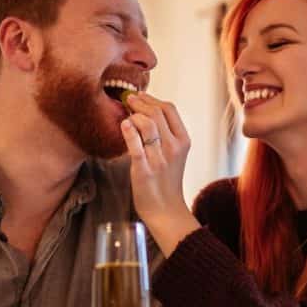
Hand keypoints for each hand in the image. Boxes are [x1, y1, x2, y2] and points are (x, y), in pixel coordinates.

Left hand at [120, 92, 199, 255]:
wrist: (165, 209)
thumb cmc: (166, 180)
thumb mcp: (174, 153)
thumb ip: (165, 133)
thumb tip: (145, 109)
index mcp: (183, 140)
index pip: (169, 108)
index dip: (152, 99)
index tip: (139, 97)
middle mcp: (173, 147)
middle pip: (157, 112)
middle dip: (140, 102)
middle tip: (128, 100)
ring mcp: (160, 158)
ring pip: (147, 124)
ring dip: (134, 114)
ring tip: (126, 115)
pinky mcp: (144, 169)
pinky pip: (136, 145)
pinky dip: (128, 131)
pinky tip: (123, 124)